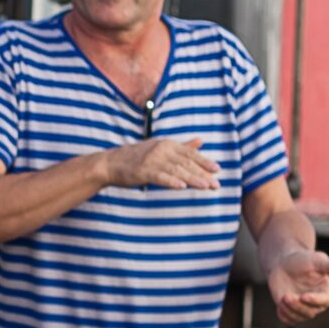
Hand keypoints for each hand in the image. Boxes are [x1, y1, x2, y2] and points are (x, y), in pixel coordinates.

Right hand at [104, 136, 221, 190]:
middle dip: (202, 174)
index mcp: (168, 144)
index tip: (217, 170)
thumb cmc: (138, 157)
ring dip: (192, 179)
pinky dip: (171, 181)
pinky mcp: (142, 171)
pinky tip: (182, 186)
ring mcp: (151, 160)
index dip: (204, 161)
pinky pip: (160, 177)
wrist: (111, 163)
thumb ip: (183, 146)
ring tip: (205, 186)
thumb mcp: (161, 148)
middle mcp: (161, 150)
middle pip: (186, 163)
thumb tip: (201, 141)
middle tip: (216, 184)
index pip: (190, 154)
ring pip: (176, 170)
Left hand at [268, 247, 328, 325]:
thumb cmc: (304, 260)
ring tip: (282, 298)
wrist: (285, 263)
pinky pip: (289, 320)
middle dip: (297, 306)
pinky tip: (280, 307)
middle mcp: (317, 303)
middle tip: (286, 296)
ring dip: (289, 310)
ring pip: (298, 317)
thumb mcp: (318, 261)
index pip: (323, 301)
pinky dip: (284, 316)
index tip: (303, 296)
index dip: (314, 300)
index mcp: (327, 292)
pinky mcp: (291, 310)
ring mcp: (303, 308)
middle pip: (309, 312)